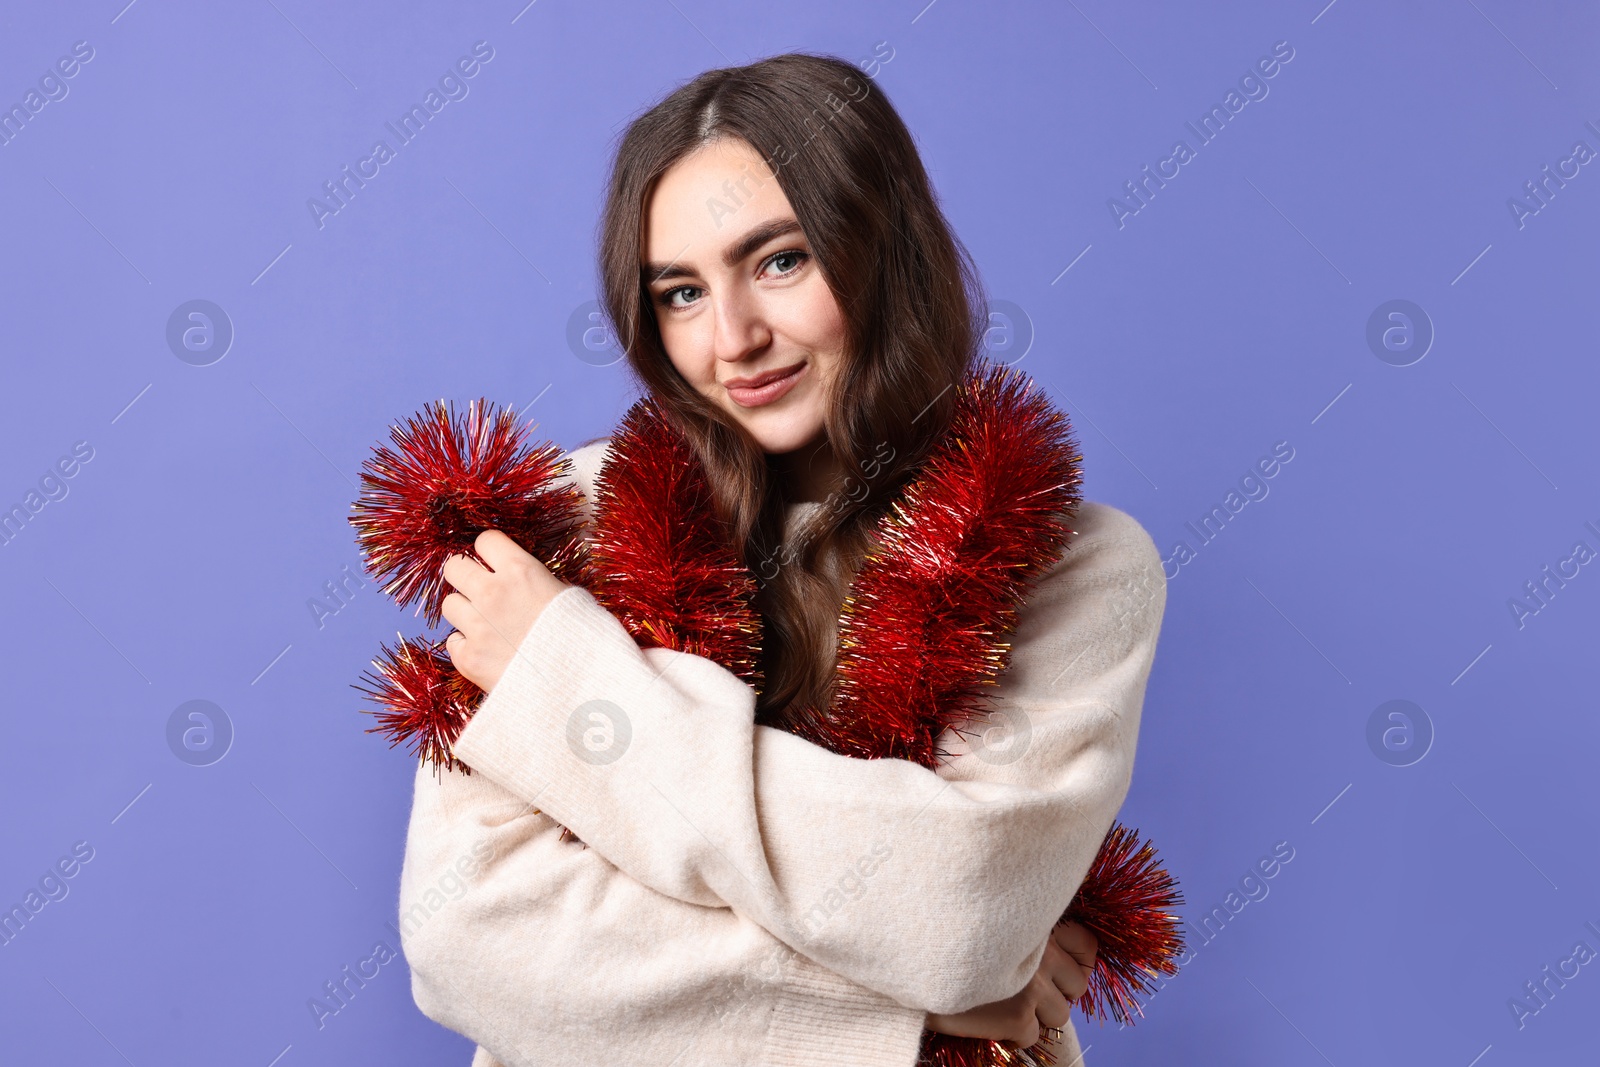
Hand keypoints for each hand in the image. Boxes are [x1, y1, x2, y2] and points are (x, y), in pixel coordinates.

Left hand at [440, 529, 568, 691]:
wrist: (579, 684)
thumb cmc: (585, 638)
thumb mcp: (571, 597)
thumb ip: (539, 583)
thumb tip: (527, 580)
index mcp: (521, 571)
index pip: (485, 540)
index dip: (490, 552)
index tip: (495, 562)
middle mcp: (492, 593)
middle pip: (454, 567)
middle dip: (466, 576)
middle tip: (481, 590)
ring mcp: (477, 627)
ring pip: (449, 604)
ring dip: (465, 612)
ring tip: (487, 625)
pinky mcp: (469, 658)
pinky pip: (452, 642)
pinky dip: (466, 646)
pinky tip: (488, 651)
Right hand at [922, 921, 1097, 1047]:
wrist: (906, 954)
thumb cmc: (940, 931)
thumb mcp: (989, 914)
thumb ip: (1022, 927)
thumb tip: (1053, 957)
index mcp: (1038, 920)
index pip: (1086, 945)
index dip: (1076, 962)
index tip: (1059, 969)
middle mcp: (1042, 950)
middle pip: (1076, 986)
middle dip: (1054, 991)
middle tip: (1021, 989)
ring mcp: (1033, 984)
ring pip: (1058, 1015)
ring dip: (1033, 1013)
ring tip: (1001, 1002)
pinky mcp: (1018, 1014)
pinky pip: (1031, 1035)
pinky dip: (1011, 1033)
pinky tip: (987, 1016)